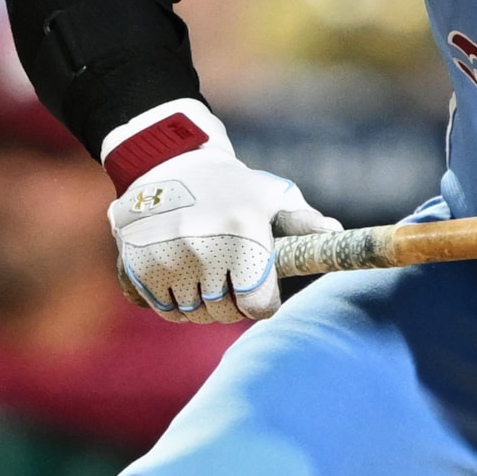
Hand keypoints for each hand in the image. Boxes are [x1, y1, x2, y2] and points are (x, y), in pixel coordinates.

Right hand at [108, 102, 337, 324]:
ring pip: (192, 314)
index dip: (260, 301)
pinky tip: (178, 275)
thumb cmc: (230, 185)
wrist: (166, 161)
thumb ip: (304, 221)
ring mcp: (169, 258)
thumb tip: (337, 233)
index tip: (257, 289)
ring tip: (203, 272)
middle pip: (224, 314)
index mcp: (244, 233)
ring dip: (200, 303)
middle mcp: (205, 247)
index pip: (258, 306)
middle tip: (227, 278)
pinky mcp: (139, 265)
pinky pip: (163, 308)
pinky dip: (172, 301)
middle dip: (230, 303)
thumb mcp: (270, 196)